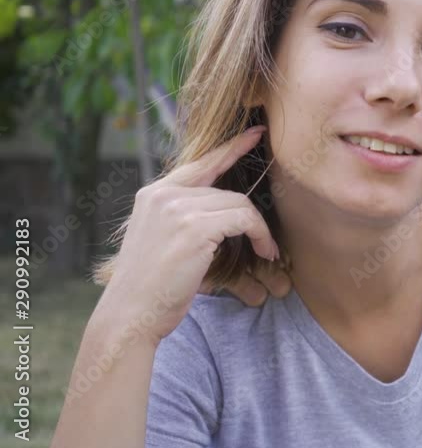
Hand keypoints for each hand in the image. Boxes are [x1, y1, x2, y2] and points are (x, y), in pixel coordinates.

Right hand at [96, 126, 279, 343]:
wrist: (131, 314)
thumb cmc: (150, 286)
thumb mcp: (161, 240)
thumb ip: (183, 217)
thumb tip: (222, 209)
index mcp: (153, 194)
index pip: (200, 162)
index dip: (231, 147)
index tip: (255, 134)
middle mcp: (163, 195)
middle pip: (226, 190)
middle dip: (250, 214)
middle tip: (265, 239)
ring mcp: (178, 209)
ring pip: (238, 204)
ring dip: (258, 229)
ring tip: (266, 251)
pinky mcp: (195, 227)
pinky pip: (244, 219)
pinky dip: (260, 235)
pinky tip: (264, 252)